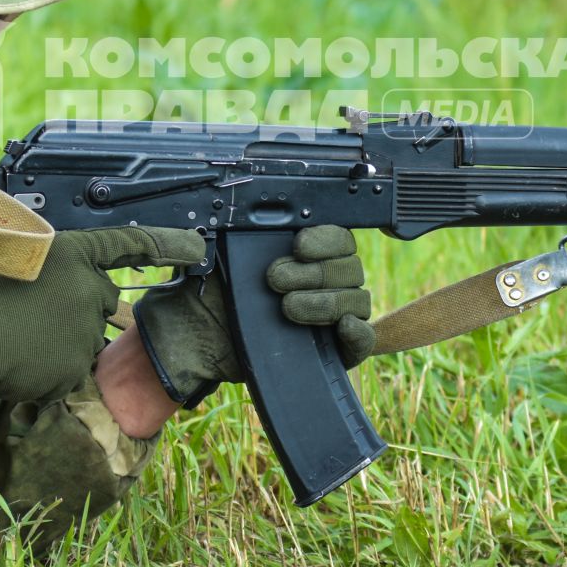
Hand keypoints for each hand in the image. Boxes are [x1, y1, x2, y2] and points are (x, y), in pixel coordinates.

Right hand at [0, 226, 205, 410]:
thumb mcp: (16, 257)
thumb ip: (53, 267)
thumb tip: (65, 282)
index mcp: (73, 255)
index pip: (130, 245)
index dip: (168, 245)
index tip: (198, 247)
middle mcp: (89, 290)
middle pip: (103, 300)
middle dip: (79, 308)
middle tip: (36, 314)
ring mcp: (85, 331)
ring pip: (84, 337)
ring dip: (62, 340)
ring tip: (21, 337)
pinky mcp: (75, 368)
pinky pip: (70, 369)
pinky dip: (50, 368)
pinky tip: (22, 360)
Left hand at [133, 225, 374, 406]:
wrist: (201, 340)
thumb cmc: (215, 293)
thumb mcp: (221, 256)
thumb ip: (237, 232)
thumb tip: (239, 215)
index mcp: (310, 253)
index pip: (339, 238)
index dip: (325, 240)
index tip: (297, 246)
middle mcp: (329, 281)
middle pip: (349, 268)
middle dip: (314, 273)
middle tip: (275, 280)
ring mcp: (336, 316)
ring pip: (357, 300)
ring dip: (325, 302)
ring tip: (287, 309)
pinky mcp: (338, 351)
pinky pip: (365, 340)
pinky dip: (359, 332)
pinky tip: (341, 326)